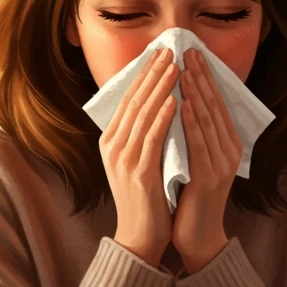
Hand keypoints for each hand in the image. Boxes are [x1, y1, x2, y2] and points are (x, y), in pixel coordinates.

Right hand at [102, 47, 179, 266]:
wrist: (139, 237)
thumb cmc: (144, 199)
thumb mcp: (136, 162)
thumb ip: (140, 136)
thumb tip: (156, 105)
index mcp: (110, 141)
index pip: (128, 99)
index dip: (144, 74)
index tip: (159, 53)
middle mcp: (112, 146)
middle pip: (133, 100)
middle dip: (152, 73)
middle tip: (169, 49)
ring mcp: (123, 159)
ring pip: (142, 114)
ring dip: (160, 88)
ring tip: (175, 66)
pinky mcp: (138, 172)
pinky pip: (152, 137)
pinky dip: (163, 117)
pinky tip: (176, 100)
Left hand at [173, 48, 240, 272]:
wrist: (198, 237)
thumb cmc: (191, 198)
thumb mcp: (193, 159)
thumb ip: (192, 134)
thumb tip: (178, 101)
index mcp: (227, 144)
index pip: (216, 103)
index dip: (205, 76)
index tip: (191, 52)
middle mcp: (229, 151)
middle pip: (215, 106)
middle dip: (201, 76)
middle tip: (189, 49)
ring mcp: (222, 164)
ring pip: (209, 121)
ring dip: (197, 92)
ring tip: (185, 68)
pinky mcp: (211, 178)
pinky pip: (200, 144)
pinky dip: (192, 122)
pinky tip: (184, 104)